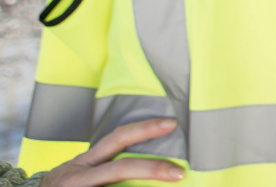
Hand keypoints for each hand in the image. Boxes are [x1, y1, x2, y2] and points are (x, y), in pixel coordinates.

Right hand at [40, 118, 184, 184]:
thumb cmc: (68, 185)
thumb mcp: (84, 170)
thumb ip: (111, 164)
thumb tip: (156, 162)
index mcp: (86, 161)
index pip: (118, 138)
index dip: (145, 129)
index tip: (172, 123)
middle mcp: (79, 175)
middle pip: (120, 168)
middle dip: (152, 169)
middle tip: (179, 172)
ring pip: (116, 185)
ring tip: (172, 180)